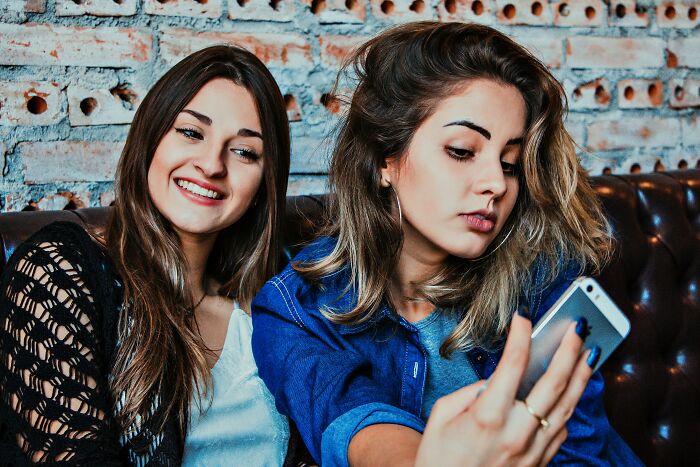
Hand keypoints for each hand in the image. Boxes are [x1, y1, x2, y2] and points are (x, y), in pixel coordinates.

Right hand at [415, 314, 593, 466]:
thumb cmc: (440, 458)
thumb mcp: (441, 417)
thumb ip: (469, 393)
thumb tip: (495, 380)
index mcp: (488, 418)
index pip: (513, 366)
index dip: (521, 338)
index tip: (523, 320)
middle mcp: (517, 433)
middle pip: (553, 383)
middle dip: (567, 350)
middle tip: (575, 328)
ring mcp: (533, 450)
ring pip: (567, 406)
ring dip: (581, 376)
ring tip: (588, 352)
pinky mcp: (540, 462)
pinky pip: (562, 428)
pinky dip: (570, 405)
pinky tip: (572, 390)